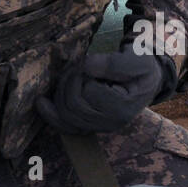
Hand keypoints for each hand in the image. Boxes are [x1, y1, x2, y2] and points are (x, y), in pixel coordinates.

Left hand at [36, 50, 175, 134]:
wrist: (146, 79)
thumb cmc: (142, 66)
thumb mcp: (136, 59)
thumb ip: (113, 63)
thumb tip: (85, 66)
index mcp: (123, 108)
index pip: (88, 92)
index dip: (82, 73)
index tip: (89, 61)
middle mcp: (110, 124)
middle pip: (73, 106)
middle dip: (68, 81)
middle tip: (76, 65)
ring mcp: (99, 127)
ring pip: (65, 115)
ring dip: (61, 91)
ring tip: (70, 74)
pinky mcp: (89, 126)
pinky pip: (65, 126)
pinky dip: (51, 114)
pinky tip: (41, 102)